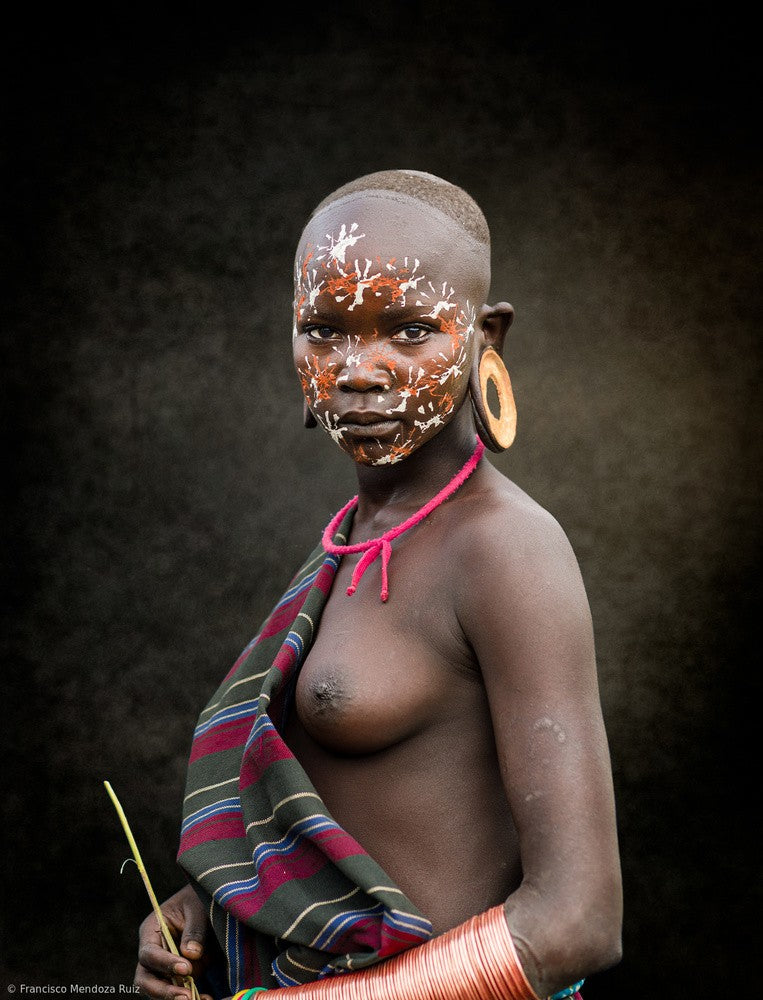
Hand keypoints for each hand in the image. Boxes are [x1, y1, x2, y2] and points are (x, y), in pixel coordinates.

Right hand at [134, 884, 213, 999]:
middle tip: (185, 996)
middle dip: (162, 991)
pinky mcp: (179, 977)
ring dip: (175, 998)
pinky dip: (191, 998)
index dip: (164, 963)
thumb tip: (191, 955)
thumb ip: (194, 930)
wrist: (210, 904)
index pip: (149, 954)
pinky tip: (205, 999)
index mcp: (151, 930)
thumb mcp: (197, 907)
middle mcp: (154, 952)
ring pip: (160, 991)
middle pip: (145, 980)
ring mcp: (165, 967)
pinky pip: (179, 993)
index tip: (186, 968)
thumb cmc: (199, 900)